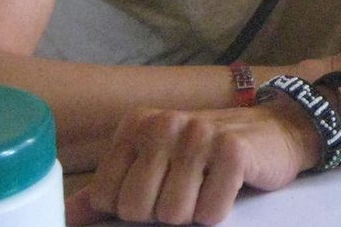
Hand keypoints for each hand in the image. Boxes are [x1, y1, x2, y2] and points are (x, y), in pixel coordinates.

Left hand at [64, 104, 313, 224]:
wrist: (274, 130)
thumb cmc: (207, 153)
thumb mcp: (155, 162)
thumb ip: (109, 188)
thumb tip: (66, 217)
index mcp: (136, 125)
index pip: (107, 198)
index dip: (134, 209)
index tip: (159, 190)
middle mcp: (164, 123)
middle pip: (137, 210)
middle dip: (163, 214)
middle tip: (188, 191)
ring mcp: (199, 135)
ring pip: (173, 216)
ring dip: (194, 214)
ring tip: (207, 188)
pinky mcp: (233, 151)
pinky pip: (210, 214)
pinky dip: (219, 211)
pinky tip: (229, 188)